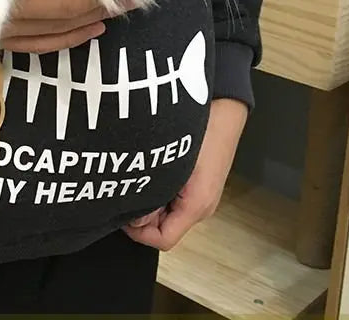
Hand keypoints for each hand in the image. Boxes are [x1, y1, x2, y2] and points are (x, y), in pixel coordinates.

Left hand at [124, 98, 247, 250]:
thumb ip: (154, 194)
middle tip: (132, 188)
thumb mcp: (173, 164)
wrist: (225, 109)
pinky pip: (174, 197)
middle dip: (143, 212)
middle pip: (164, 227)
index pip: (162, 240)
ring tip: (142, 176)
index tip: (124, 212)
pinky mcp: (199, 184)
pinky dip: (160, 188)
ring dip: (151, 198)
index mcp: (197, 206)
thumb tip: (135, 215)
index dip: (138, 231)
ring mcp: (202, 195)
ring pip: (167, 212)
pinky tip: (152, 169)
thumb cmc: (205, 130)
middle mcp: (202, 206)